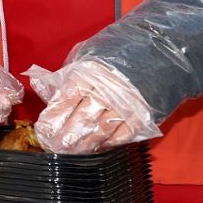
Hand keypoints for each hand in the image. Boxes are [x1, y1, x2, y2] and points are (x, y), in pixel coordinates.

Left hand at [29, 59, 159, 153]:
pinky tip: (97, 146)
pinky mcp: (143, 115)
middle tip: (55, 146)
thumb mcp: (87, 55)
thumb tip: (41, 88)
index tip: (44, 129)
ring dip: (85, 143)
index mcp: (90, 71)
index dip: (54, 116)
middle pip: (82, 117)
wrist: (161, 50)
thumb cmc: (117, 53)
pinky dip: (109, 142)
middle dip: (66, 135)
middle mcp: (107, 88)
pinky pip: (123, 134)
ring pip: (101, 129)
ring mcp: (126, 103)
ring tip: (72, 152)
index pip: (67, 97)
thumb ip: (66, 74)